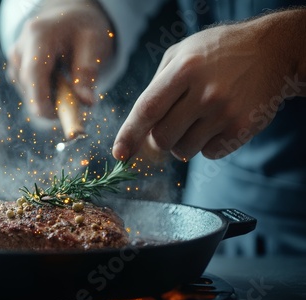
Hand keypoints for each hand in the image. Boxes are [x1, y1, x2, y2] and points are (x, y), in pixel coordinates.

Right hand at [6, 0, 113, 118]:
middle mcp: (20, 47)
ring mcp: (14, 60)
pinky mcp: (15, 70)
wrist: (68, 18)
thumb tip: (87, 102)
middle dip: (52, 103)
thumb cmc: (82, 29)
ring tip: (70, 82)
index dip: (41, 99)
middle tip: (78, 104)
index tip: (56, 118)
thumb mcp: (93, 44)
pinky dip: (46, 95)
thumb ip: (88, 73)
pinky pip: (29, 92)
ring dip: (51, 98)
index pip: (33, 72)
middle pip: (29, 87)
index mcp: (38, 35)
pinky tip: (59, 81)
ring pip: (29, 93)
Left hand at [113, 10, 304, 161]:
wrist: (273, 51)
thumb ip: (156, 85)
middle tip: (173, 121)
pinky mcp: (242, 128)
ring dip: (183, 142)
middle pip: (162, 138)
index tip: (119, 154)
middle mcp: (205, 92)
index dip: (129, 134)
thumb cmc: (217, 53)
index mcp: (184, 69)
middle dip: (159, 137)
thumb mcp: (181, 53)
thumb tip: (139, 126)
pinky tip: (217, 122)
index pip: (147, 110)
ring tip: (198, 118)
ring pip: (183, 151)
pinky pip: (209, 154)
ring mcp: (225, 112)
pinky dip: (207, 144)